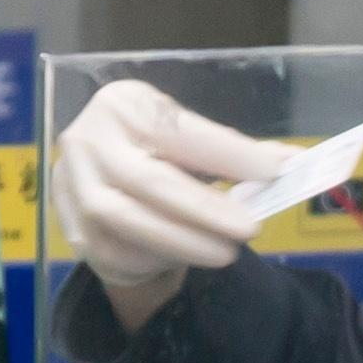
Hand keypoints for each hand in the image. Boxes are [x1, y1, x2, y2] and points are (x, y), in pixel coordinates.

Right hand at [52, 78, 301, 320]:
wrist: (102, 183)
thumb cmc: (156, 153)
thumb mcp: (188, 140)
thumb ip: (232, 152)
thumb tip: (290, 164)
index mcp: (123, 104)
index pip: (179, 130)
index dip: (229, 153)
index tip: (275, 172)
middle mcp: (88, 140)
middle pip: (149, 179)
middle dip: (204, 209)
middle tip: (251, 227)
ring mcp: (72, 187)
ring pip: (127, 220)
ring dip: (184, 241)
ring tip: (227, 252)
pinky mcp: (73, 229)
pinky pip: (118, 250)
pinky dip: (159, 257)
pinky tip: (189, 256)